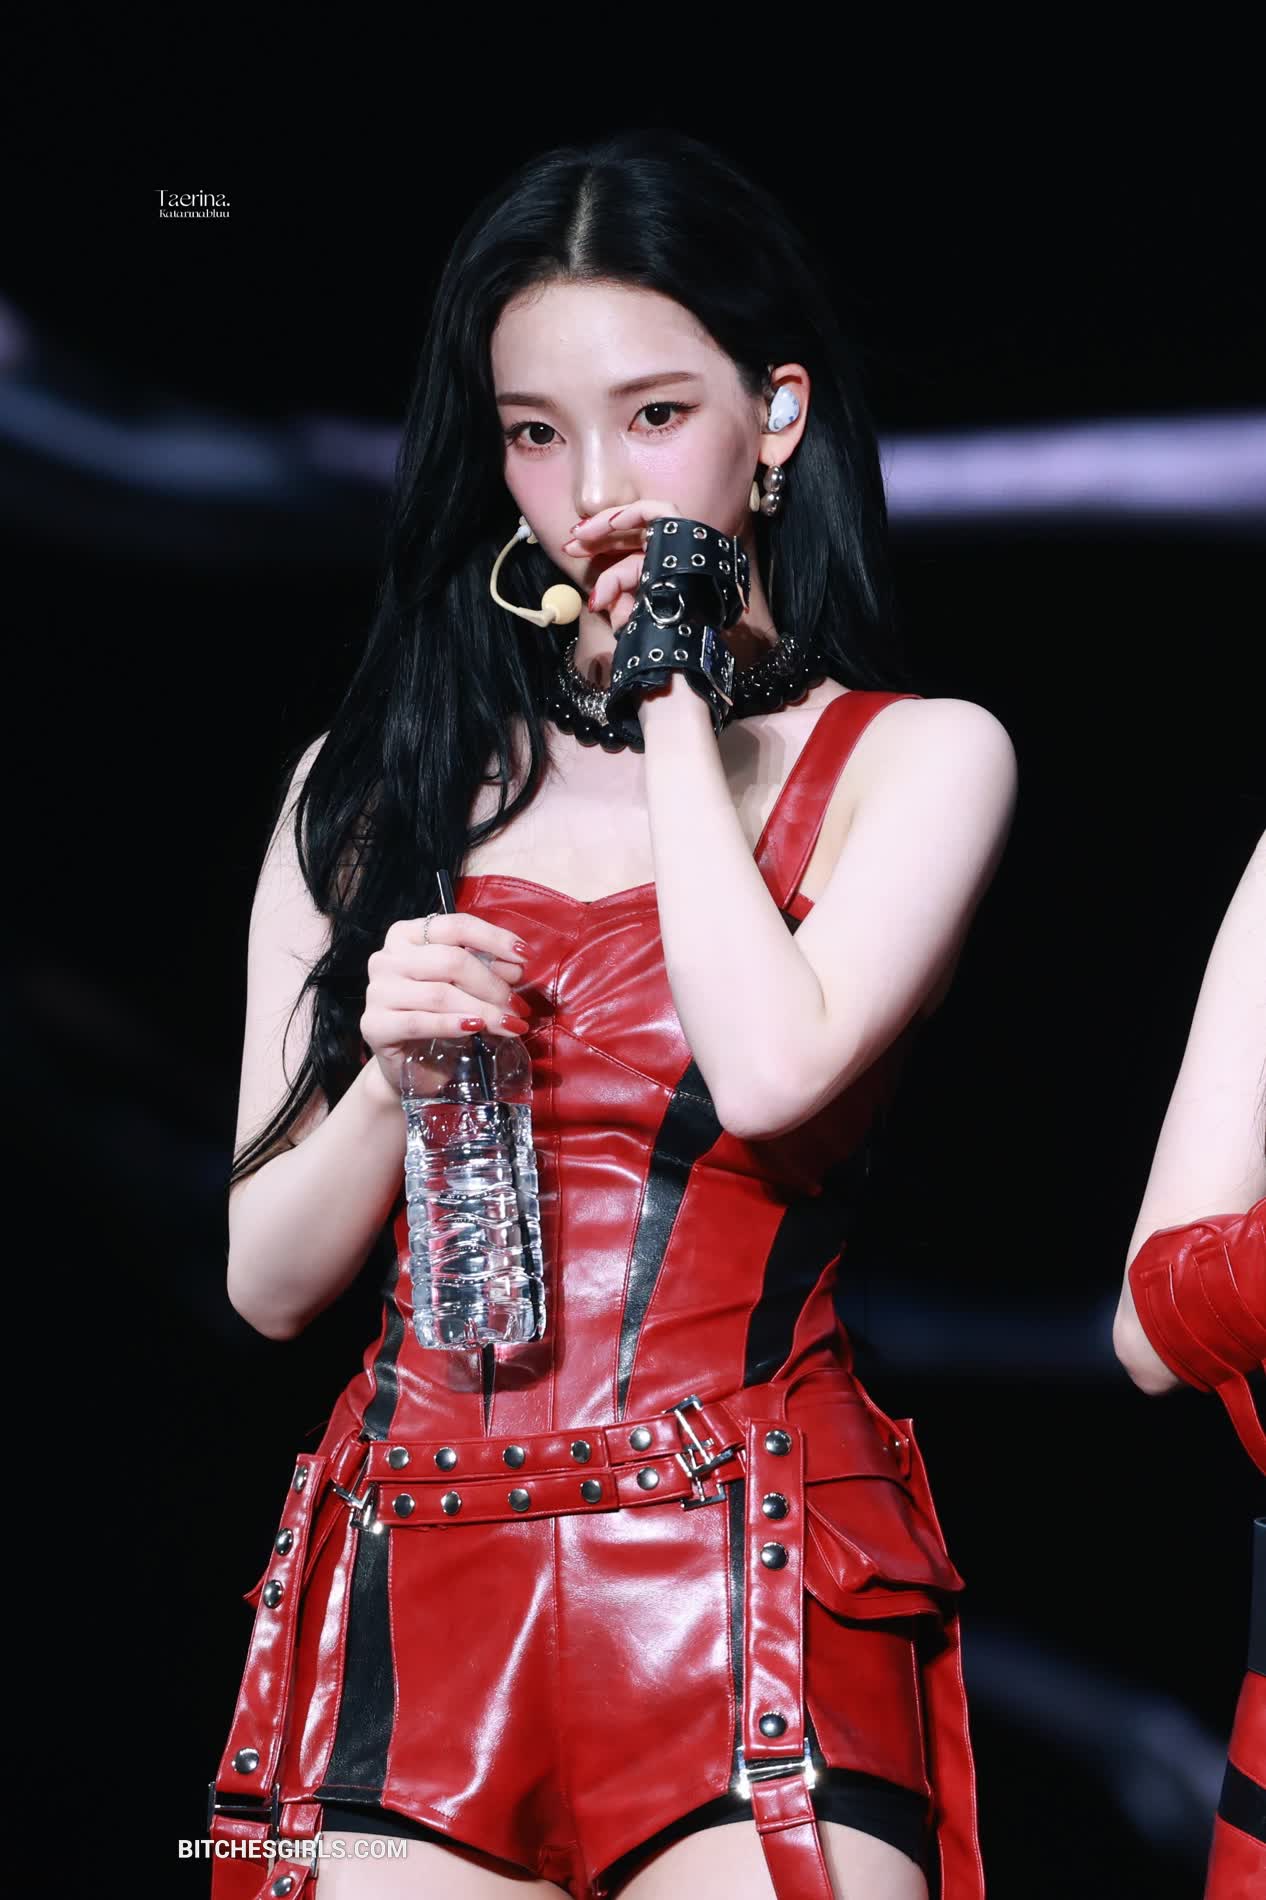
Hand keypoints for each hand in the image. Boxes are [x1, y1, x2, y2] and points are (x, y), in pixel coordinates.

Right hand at [360, 910, 530, 1095]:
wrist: (408, 1064)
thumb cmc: (439, 1017)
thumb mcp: (466, 986)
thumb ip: (487, 970)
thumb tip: (515, 967)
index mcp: (407, 935)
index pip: (455, 926)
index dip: (494, 939)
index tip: (525, 956)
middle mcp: (387, 958)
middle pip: (450, 960)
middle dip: (492, 984)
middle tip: (517, 1006)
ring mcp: (377, 991)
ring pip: (439, 993)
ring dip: (483, 1010)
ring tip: (509, 1024)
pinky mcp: (374, 1025)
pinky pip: (420, 1022)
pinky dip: (452, 1025)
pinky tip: (475, 1029)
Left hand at [560, 499, 682, 633]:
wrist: (686, 634)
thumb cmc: (663, 630)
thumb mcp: (631, 618)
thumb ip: (615, 607)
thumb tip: (596, 602)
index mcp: (661, 574)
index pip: (626, 561)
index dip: (600, 565)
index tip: (576, 570)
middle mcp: (670, 556)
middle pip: (629, 538)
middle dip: (596, 539)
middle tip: (570, 546)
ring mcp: (677, 541)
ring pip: (640, 520)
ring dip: (607, 522)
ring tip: (581, 532)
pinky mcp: (683, 530)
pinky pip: (657, 511)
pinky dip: (632, 513)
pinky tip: (611, 522)